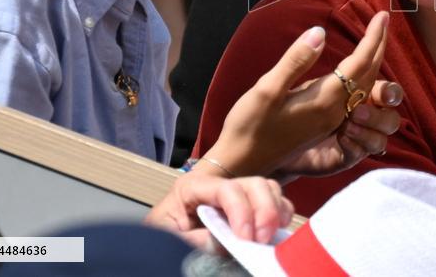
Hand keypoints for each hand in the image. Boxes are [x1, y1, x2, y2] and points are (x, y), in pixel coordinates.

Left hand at [145, 172, 292, 246]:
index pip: (226, 189)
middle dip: (264, 210)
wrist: (154, 251)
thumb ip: (194, 240)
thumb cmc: (157, 243)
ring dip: (275, 211)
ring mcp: (235, 196)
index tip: (246, 240)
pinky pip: (275, 202)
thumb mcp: (167, 241)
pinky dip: (281, 215)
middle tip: (262, 240)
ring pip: (267, 189)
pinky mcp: (248, 209)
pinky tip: (275, 234)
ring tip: (269, 238)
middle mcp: (217, 186)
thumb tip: (225, 240)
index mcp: (192, 188)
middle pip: (252, 183)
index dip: (241, 211)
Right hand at [204, 12, 401, 177]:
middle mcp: (335, 111)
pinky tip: (357, 69)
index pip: (359, 63)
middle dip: (379, 46)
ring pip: (364, 88)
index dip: (373, 38)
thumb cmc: (250, 125)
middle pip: (369, 75)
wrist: (242, 164)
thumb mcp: (267, 89)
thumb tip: (320, 32)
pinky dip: (362, 77)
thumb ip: (296, 61)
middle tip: (384, 19)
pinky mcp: (324, 125)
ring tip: (376, 40)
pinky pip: (354, 98)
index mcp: (324, 100)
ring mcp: (331, 120)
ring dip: (373, 61)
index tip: (383, 15)